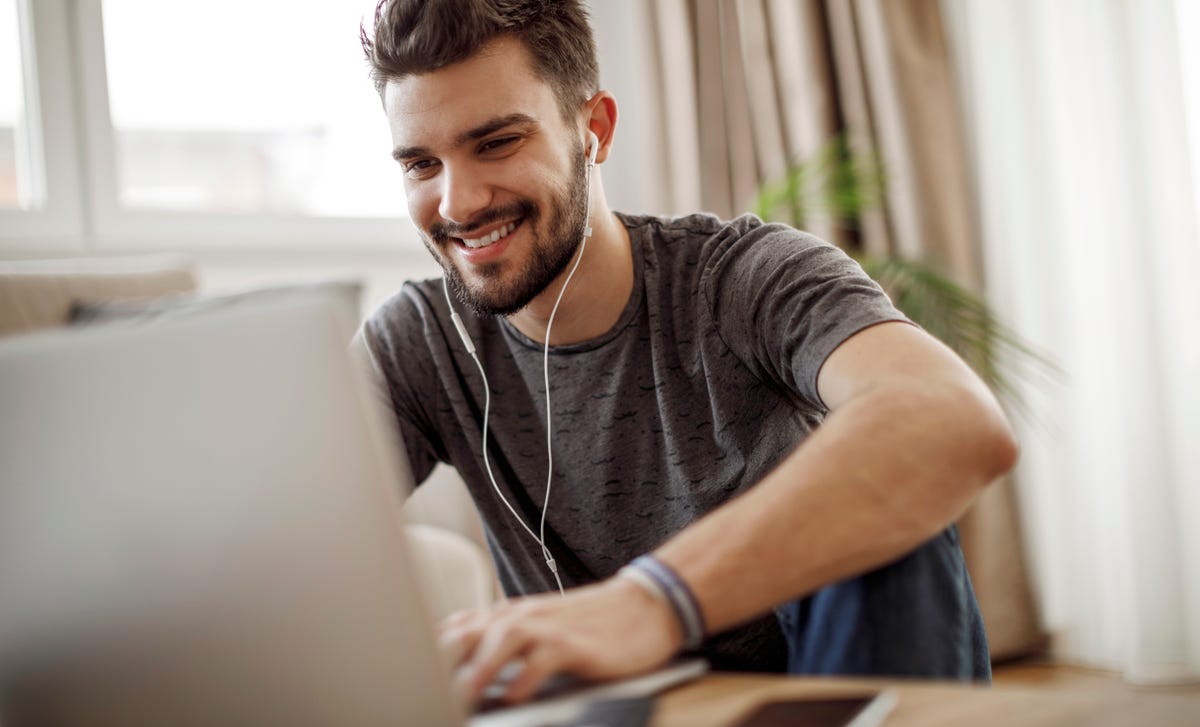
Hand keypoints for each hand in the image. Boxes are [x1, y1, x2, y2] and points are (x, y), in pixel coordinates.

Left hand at [439, 575, 683, 705]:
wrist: (644, 606)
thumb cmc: (588, 625)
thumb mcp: (536, 631)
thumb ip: (497, 646)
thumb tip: (458, 674)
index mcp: (505, 616)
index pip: (452, 630)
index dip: (422, 653)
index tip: (400, 677)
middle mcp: (520, 616)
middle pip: (467, 632)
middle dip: (439, 659)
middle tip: (417, 686)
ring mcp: (548, 626)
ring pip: (502, 639)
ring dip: (479, 668)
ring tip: (460, 695)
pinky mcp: (575, 643)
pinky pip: (544, 658)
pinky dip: (526, 678)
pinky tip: (516, 696)